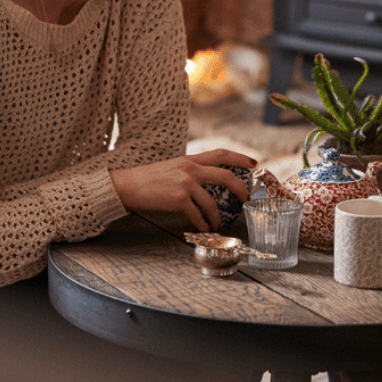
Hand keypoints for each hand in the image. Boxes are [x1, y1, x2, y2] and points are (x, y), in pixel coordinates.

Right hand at [109, 148, 257, 231]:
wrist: (127, 185)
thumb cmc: (148, 179)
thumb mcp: (173, 167)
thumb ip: (190, 170)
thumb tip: (207, 181)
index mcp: (190, 159)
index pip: (221, 153)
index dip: (240, 157)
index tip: (254, 163)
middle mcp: (190, 168)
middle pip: (225, 175)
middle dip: (240, 188)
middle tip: (246, 198)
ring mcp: (185, 184)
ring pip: (211, 202)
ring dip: (217, 216)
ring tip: (218, 224)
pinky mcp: (178, 200)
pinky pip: (197, 215)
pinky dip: (202, 223)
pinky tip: (204, 227)